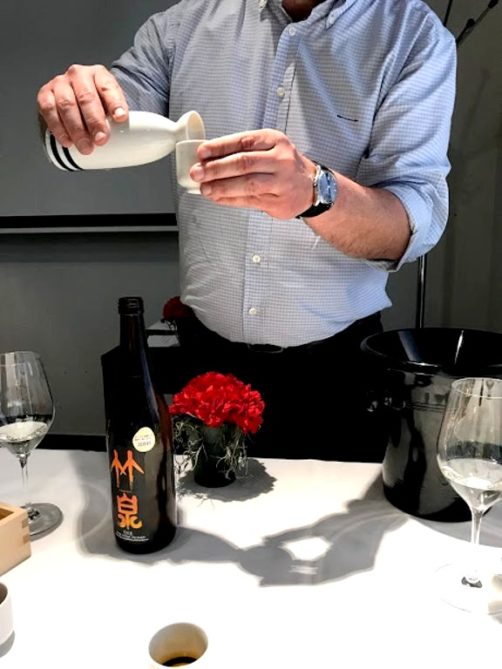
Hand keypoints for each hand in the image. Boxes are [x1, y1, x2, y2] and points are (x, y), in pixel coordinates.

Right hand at [37, 64, 128, 154]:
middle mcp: (78, 74)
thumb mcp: (111, 108)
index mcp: (99, 74)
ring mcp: (60, 83)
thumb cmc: (99, 107)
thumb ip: (118, 120)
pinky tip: (68, 142)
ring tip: (86, 148)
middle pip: (86, 97)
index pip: (108, 86)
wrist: (77, 102)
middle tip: (101, 140)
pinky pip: (49, 110)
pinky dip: (59, 128)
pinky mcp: (45, 94)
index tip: (120, 118)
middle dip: (94, 121)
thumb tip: (129, 144)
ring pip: (67, 105)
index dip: (115, 103)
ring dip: (77, 129)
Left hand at [191, 129, 315, 219]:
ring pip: (247, 185)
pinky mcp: (279, 202)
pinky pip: (250, 201)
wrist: (311, 186)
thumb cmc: (285, 165)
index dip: (219, 147)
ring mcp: (281, 182)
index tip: (202, 152)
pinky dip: (230, 200)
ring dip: (222, 187)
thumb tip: (210, 158)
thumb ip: (243, 151)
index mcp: (275, 141)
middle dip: (216, 168)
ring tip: (205, 188)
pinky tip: (217, 197)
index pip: (243, 141)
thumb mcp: (270, 148)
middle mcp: (281, 160)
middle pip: (244, 163)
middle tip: (198, 172)